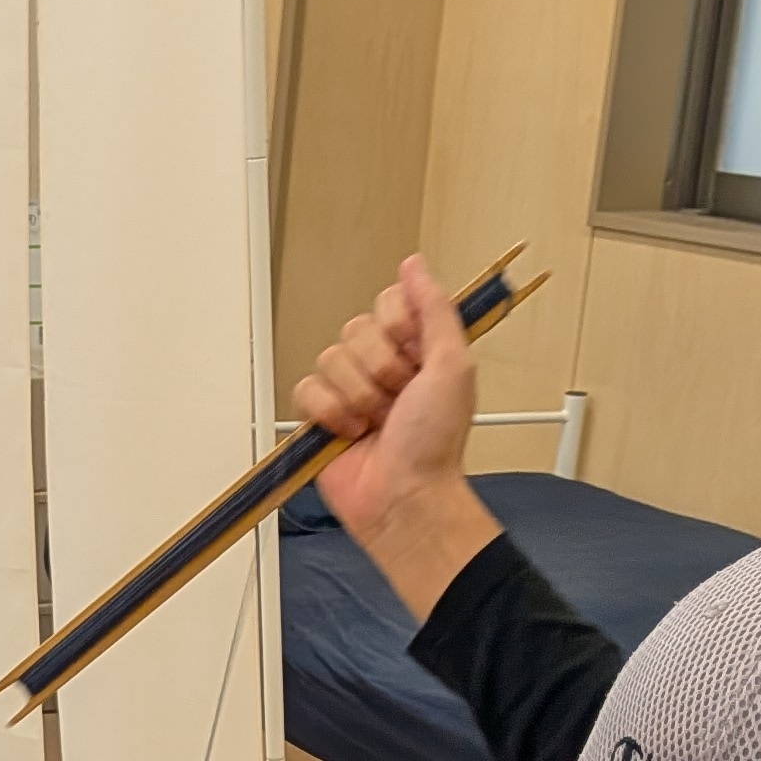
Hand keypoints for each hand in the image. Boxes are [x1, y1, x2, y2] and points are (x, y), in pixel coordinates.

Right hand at [295, 253, 501, 621]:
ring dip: (357, 396)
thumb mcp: (453, 365)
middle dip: (379, 369)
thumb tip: (414, 265)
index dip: (397, 330)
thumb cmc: (434, 443)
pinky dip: (329, 413)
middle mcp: (382, 364)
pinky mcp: (321, 415)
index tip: (416, 360)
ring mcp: (350, 389)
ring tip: (375, 423)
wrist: (404, 495)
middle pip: (355, 330)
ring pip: (330, 359)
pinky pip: (306, 389)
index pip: (388, 303)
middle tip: (397, 400)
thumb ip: (435, 309)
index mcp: (417, 348)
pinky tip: (350, 433)